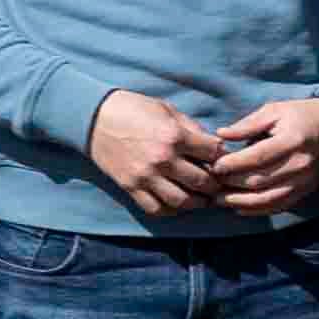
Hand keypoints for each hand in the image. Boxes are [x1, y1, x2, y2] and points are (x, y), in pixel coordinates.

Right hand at [87, 88, 221, 218]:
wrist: (94, 118)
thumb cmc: (133, 109)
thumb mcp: (166, 110)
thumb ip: (191, 128)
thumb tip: (213, 145)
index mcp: (174, 136)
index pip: (213, 154)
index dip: (223, 157)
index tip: (224, 160)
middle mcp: (163, 159)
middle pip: (202, 181)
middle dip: (215, 184)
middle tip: (219, 184)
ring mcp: (146, 176)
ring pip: (182, 201)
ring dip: (197, 202)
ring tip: (202, 198)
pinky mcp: (131, 187)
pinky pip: (156, 208)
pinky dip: (170, 210)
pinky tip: (177, 203)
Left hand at [202, 91, 318, 214]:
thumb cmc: (300, 115)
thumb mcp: (275, 110)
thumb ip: (247, 124)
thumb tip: (221, 135)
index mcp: (292, 140)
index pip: (257, 157)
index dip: (233, 164)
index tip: (214, 165)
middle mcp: (300, 164)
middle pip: (259, 181)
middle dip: (231, 184)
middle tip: (211, 182)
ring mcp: (304, 180)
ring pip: (267, 198)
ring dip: (240, 202)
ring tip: (219, 200)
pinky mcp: (305, 190)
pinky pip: (278, 205)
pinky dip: (257, 210)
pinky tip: (239, 207)